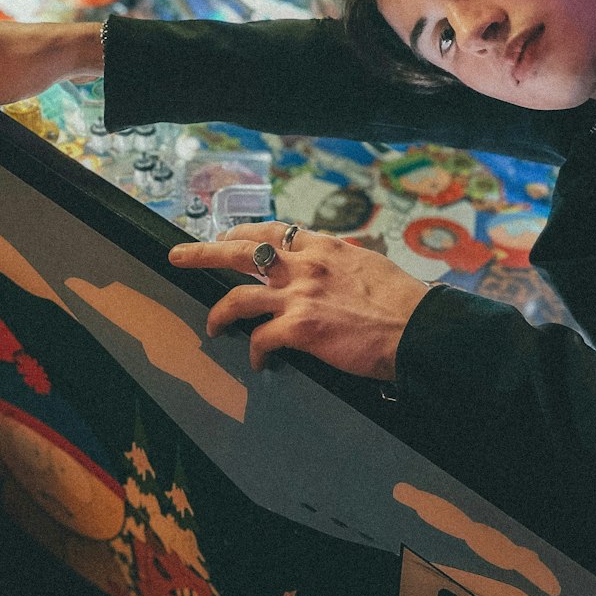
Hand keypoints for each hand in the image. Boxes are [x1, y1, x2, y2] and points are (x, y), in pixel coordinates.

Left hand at [168, 221, 429, 377]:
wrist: (416, 327)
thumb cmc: (402, 300)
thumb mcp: (368, 264)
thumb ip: (341, 262)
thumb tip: (335, 268)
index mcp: (323, 247)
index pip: (273, 232)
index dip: (244, 234)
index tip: (228, 237)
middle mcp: (304, 265)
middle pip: (240, 251)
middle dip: (203, 251)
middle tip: (178, 255)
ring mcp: (299, 296)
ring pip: (238, 298)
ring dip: (218, 313)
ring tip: (212, 325)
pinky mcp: (300, 329)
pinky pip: (261, 340)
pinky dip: (256, 353)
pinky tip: (259, 363)